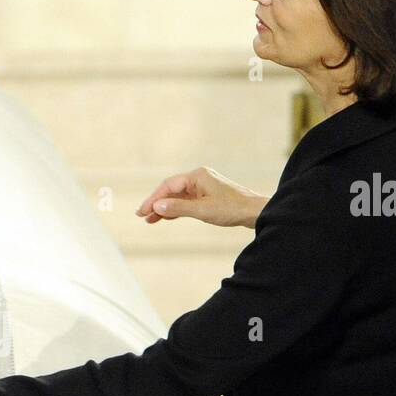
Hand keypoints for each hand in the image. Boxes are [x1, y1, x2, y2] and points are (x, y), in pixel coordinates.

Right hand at [137, 166, 268, 228]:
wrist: (254, 212)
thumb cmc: (231, 209)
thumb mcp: (202, 210)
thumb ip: (178, 208)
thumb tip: (157, 205)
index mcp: (197, 176)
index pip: (168, 185)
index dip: (153, 198)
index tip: (142, 211)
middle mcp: (199, 178)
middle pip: (171, 190)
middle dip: (156, 203)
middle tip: (142, 215)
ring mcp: (203, 186)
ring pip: (178, 196)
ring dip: (165, 207)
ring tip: (150, 220)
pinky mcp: (207, 195)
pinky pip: (186, 201)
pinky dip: (176, 209)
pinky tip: (166, 217)